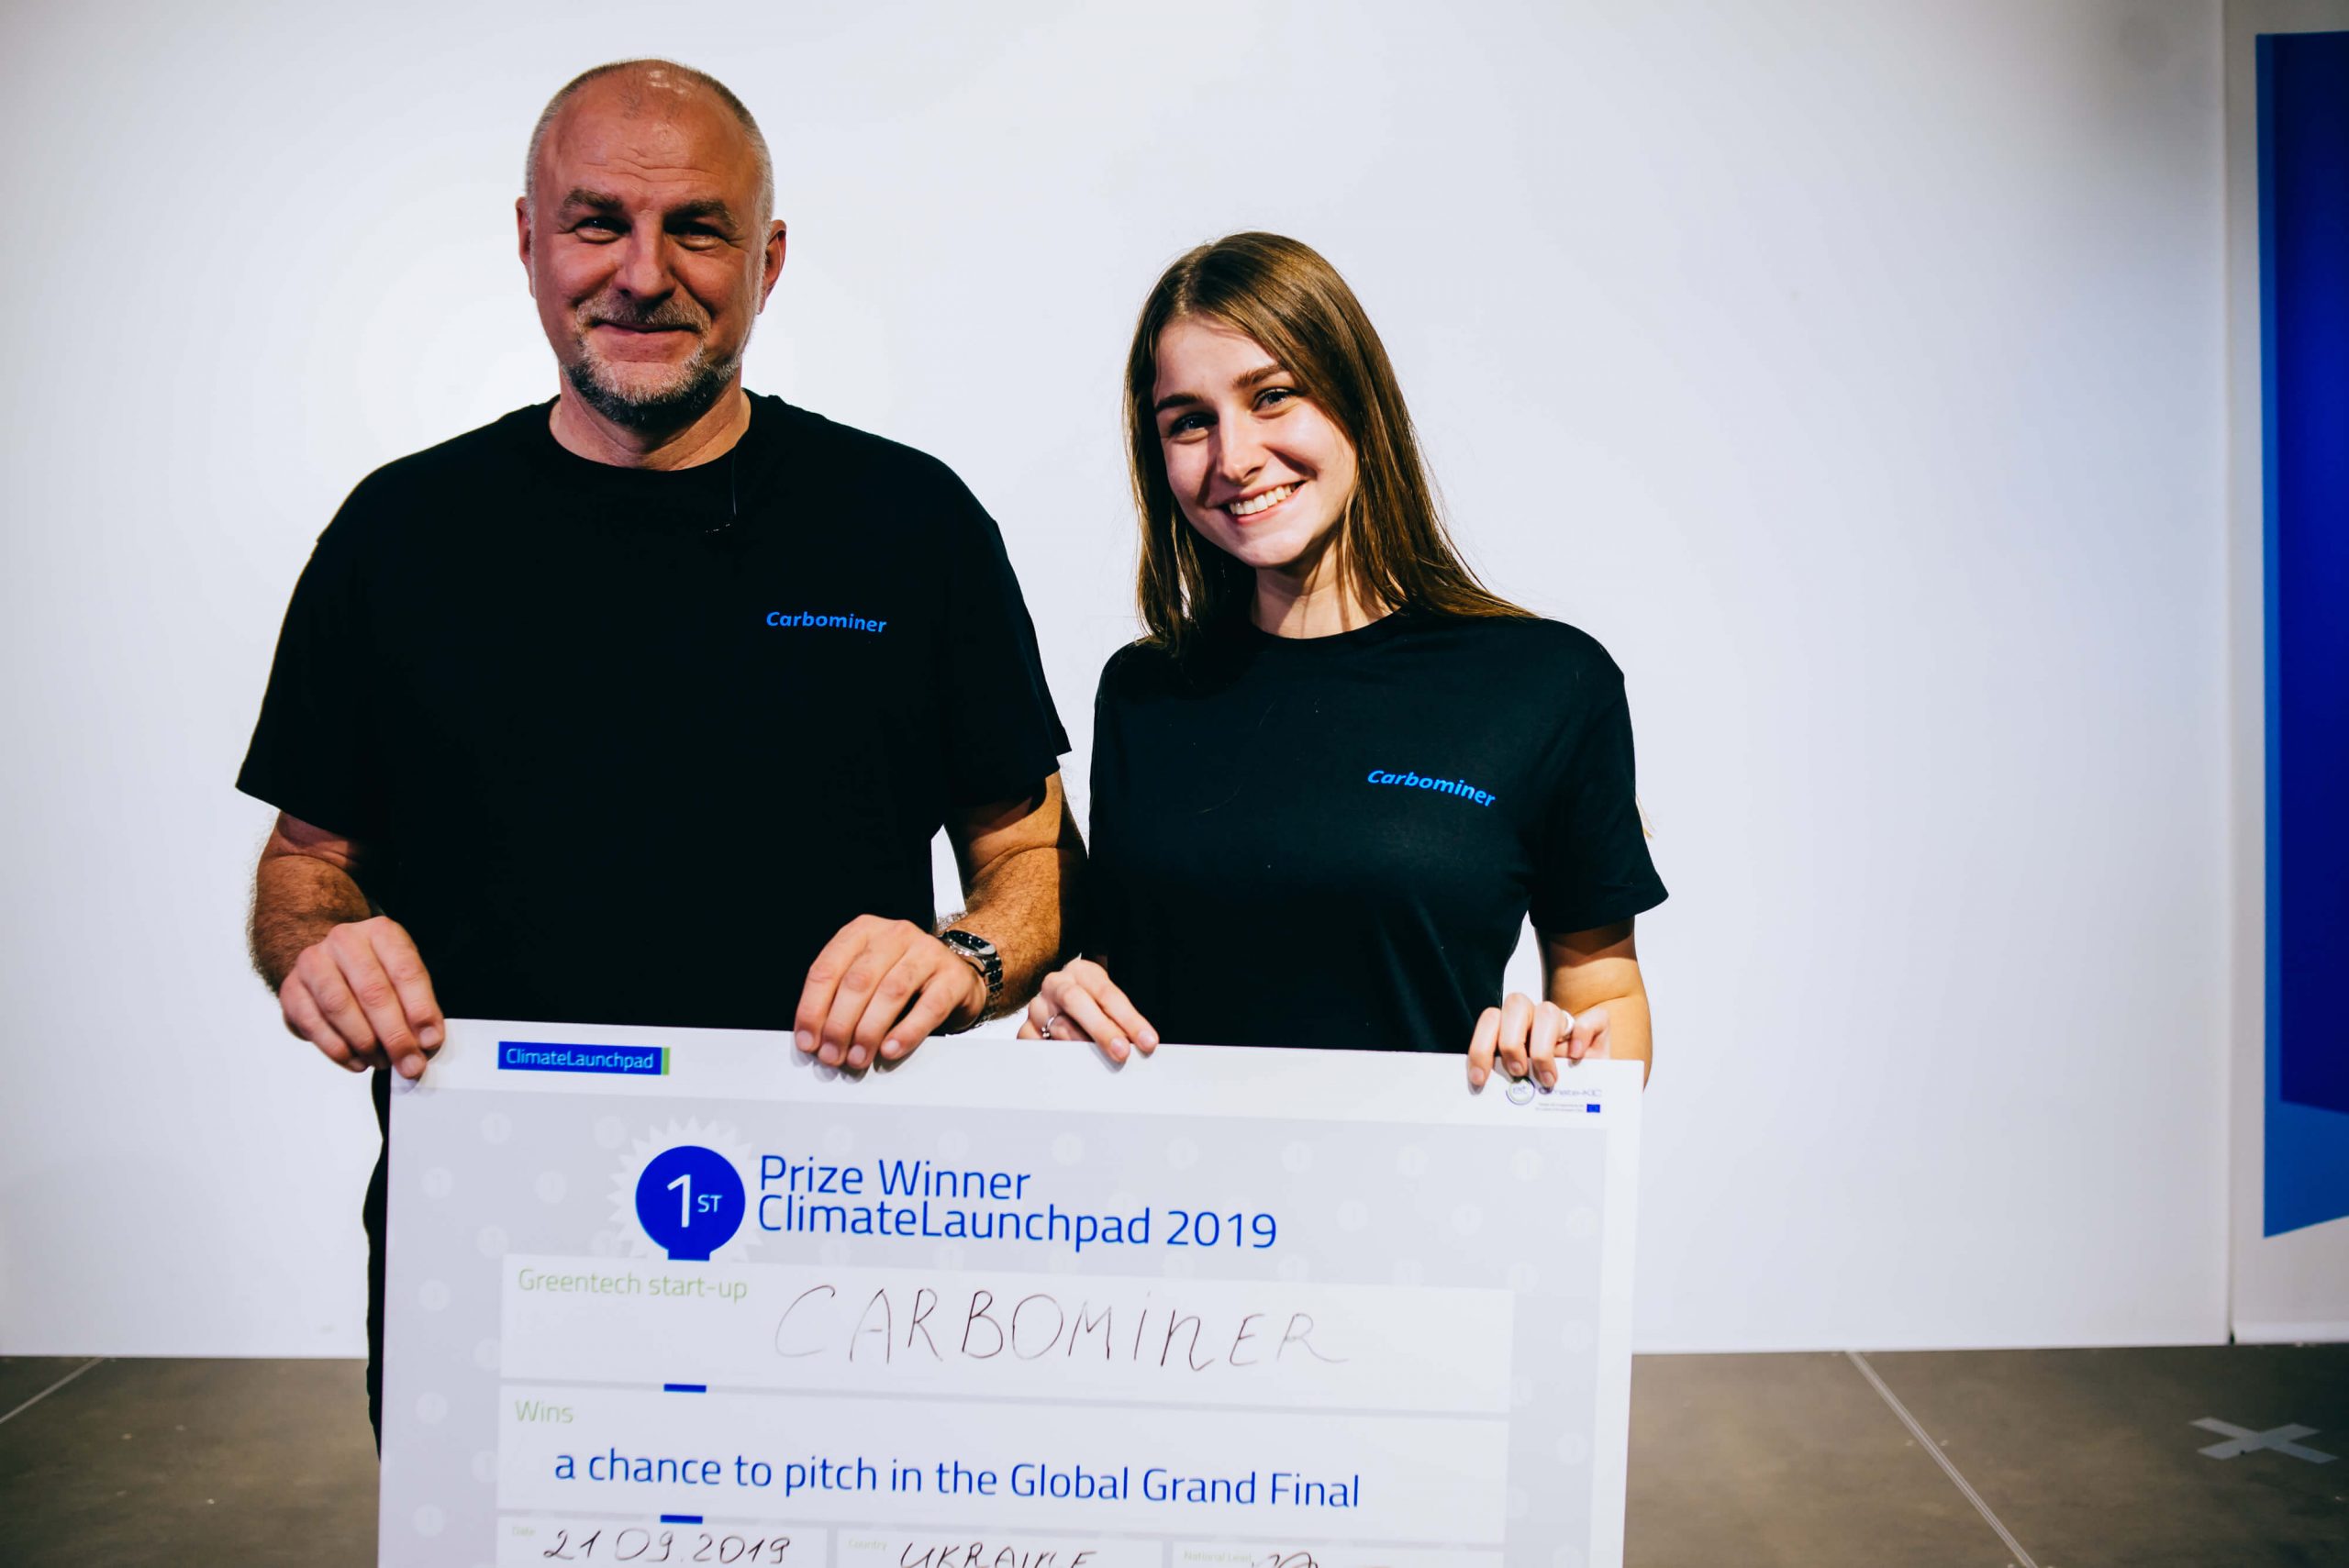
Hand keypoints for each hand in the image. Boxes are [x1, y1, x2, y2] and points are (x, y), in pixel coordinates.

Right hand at [277, 916, 444, 1079]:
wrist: (327, 962)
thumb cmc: (373, 971)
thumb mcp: (402, 977)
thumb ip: (418, 1006)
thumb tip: (427, 1042)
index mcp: (381, 932)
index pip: (405, 971)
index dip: (420, 1009)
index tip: (430, 1041)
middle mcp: (344, 941)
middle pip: (373, 991)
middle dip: (395, 1035)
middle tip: (410, 1064)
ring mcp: (313, 963)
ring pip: (340, 1007)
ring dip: (365, 1043)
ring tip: (383, 1062)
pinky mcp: (291, 989)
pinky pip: (314, 1024)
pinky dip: (338, 1050)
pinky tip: (357, 1062)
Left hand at [794, 915, 986, 1070]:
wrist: (955, 977)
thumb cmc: (902, 979)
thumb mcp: (866, 976)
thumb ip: (840, 998)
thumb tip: (815, 1039)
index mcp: (863, 931)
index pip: (826, 968)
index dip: (812, 1008)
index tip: (807, 1041)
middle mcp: (894, 935)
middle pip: (858, 981)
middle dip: (839, 1024)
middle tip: (832, 1056)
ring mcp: (927, 952)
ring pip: (891, 992)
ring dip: (869, 1031)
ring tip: (858, 1058)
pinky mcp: (953, 976)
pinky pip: (929, 1006)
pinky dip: (906, 1032)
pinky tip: (890, 1050)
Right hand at [1015, 959, 1157, 1063]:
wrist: (1059, 1006)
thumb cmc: (1091, 1005)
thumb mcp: (1107, 1003)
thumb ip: (1121, 1021)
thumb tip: (1141, 1047)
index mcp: (1082, 972)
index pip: (1107, 993)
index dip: (1129, 1019)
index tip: (1148, 1041)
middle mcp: (1056, 984)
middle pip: (1076, 1001)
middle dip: (1102, 1029)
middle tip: (1122, 1053)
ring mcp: (1038, 1006)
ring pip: (1059, 1027)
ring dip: (1083, 1048)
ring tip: (1104, 1065)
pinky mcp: (1026, 1029)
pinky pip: (1038, 1045)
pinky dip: (1057, 1057)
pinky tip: (1074, 1068)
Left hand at [1466, 993, 1605, 1089]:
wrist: (1593, 1089)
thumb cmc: (1551, 1087)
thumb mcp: (1525, 1084)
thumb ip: (1506, 1081)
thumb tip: (1488, 1094)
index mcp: (1514, 1027)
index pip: (1491, 1020)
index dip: (1481, 1047)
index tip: (1480, 1079)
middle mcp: (1537, 1019)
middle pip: (1516, 1005)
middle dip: (1511, 1042)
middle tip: (1517, 1072)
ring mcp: (1566, 1021)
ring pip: (1548, 1011)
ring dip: (1542, 1047)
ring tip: (1546, 1079)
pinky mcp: (1597, 1026)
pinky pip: (1591, 1018)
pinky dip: (1582, 1036)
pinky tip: (1576, 1057)